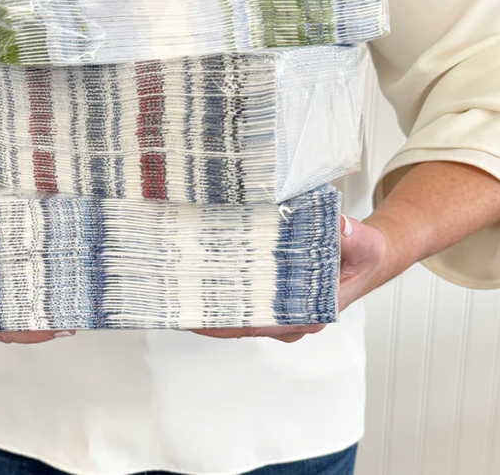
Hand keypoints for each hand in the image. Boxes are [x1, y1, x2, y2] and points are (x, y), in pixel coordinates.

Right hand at [0, 213, 70, 343]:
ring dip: (42, 303)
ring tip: (74, 293)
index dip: (27, 330)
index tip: (54, 326)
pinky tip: (54, 276)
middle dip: (44, 317)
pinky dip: (31, 285)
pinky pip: (11, 289)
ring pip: (16, 308)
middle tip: (75, 306)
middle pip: (14, 322)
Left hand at [192, 216, 388, 342]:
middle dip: (214, 314)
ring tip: (184, 290)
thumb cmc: (362, 257)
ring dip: (216, 305)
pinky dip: (226, 294)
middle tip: (183, 299)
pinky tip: (203, 281)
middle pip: (246, 322)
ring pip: (243, 315)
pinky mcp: (275, 300)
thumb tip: (337, 227)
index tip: (206, 314)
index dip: (233, 321)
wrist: (361, 258)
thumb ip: (355, 237)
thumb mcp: (367, 243)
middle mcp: (295, 319)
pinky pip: (247, 302)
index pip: (266, 323)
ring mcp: (283, 312)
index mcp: (314, 312)